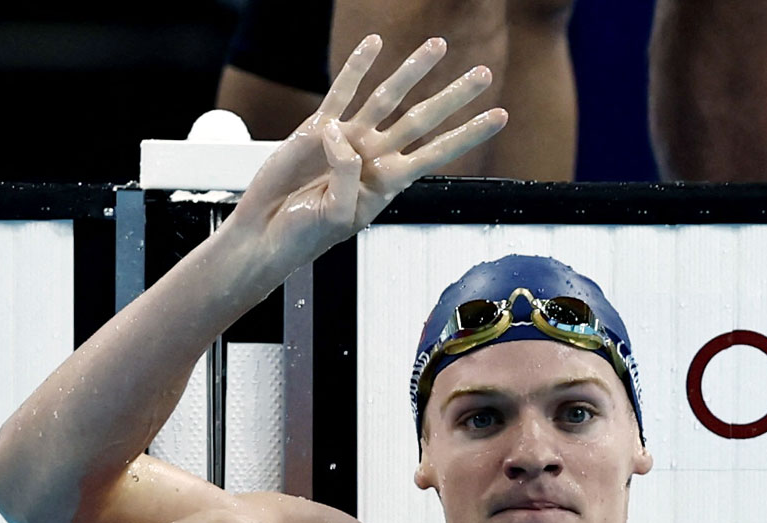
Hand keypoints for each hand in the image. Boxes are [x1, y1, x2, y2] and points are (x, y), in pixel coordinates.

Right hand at [229, 34, 507, 278]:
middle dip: (455, 95)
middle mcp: (375, 156)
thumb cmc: (305, 234)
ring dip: (413, 70)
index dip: (469, 133)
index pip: (438, 152)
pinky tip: (375, 44)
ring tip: (438, 45)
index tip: (500, 116)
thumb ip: (347, 175)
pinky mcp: (316, 128)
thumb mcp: (337, 214)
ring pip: (388, 96)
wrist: (266, 233)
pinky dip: (357, 66)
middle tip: (484, 72)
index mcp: (389, 183)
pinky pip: (343, 91)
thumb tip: (340, 132)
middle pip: (424, 118)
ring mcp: (348, 138)